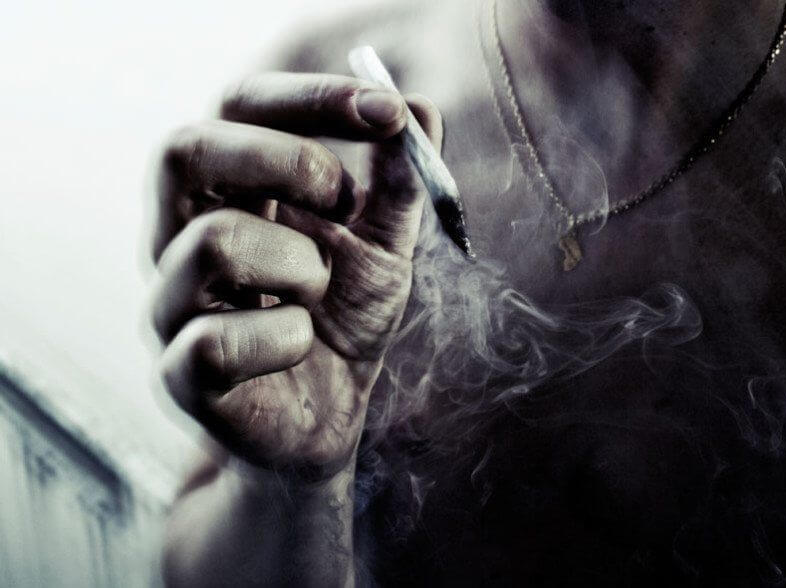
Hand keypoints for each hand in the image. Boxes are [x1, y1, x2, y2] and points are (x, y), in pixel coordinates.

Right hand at [150, 73, 441, 481]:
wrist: (327, 419)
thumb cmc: (342, 322)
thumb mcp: (382, 246)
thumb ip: (398, 185)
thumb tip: (420, 110)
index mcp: (228, 192)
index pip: (237, 107)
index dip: (309, 97)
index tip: (386, 112)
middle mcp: (181, 236)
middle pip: (186, 150)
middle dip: (286, 161)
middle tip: (344, 201)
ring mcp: (171, 304)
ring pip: (214, 242)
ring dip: (299, 264)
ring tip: (318, 293)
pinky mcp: (179, 375)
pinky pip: (216, 342)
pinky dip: (284, 339)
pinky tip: (299, 347)